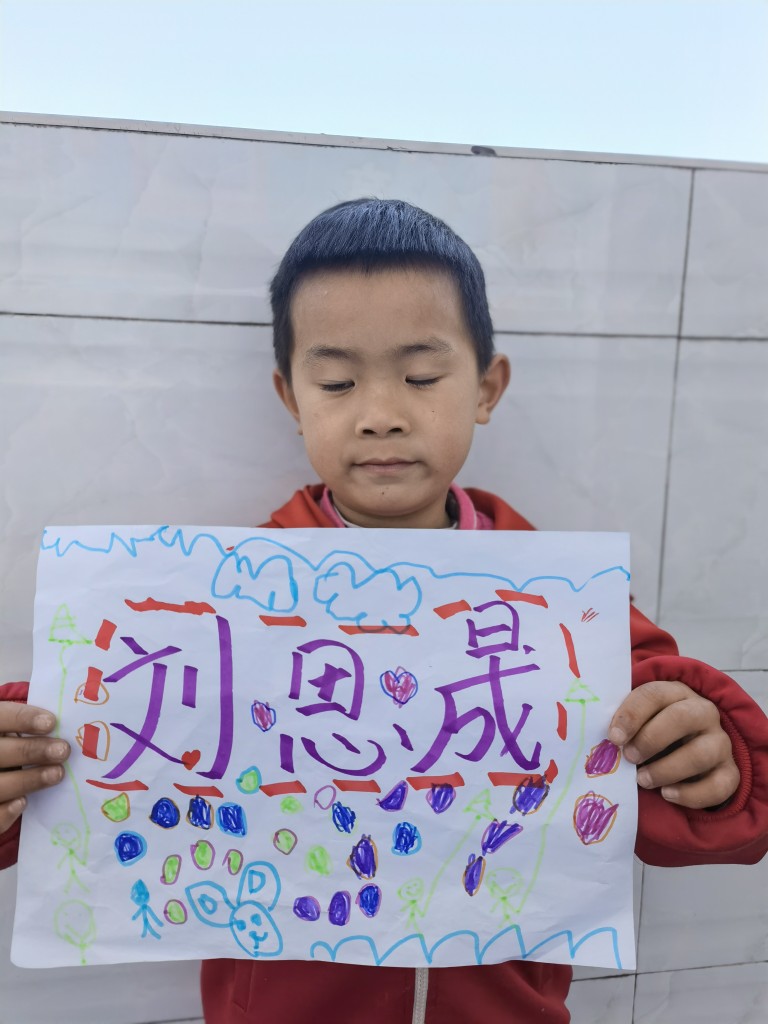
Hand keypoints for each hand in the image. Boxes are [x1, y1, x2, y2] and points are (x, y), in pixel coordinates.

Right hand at [0, 702, 69, 833]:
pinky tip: (23, 802)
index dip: (23, 719)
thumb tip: (67, 726)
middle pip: (0, 752)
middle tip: (63, 751)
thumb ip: (27, 726)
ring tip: (57, 774)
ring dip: (28, 780)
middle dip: (32, 751)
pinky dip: (4, 811)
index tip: (51, 723)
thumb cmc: (7, 744)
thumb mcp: (10, 730)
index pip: (1, 717)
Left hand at [608, 680, 739, 808]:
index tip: (614, 737)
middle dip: (651, 739)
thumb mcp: (638, 720)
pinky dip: (691, 794)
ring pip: (701, 754)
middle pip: (682, 718)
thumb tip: (604, 738)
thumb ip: (624, 724)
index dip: (632, 714)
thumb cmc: (651, 729)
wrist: (685, 749)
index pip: (654, 694)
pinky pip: (719, 786)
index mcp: (675, 692)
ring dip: (667, 769)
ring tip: (642, 780)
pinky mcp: (730, 772)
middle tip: (629, 757)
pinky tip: (667, 794)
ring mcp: (720, 742)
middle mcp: (703, 712)